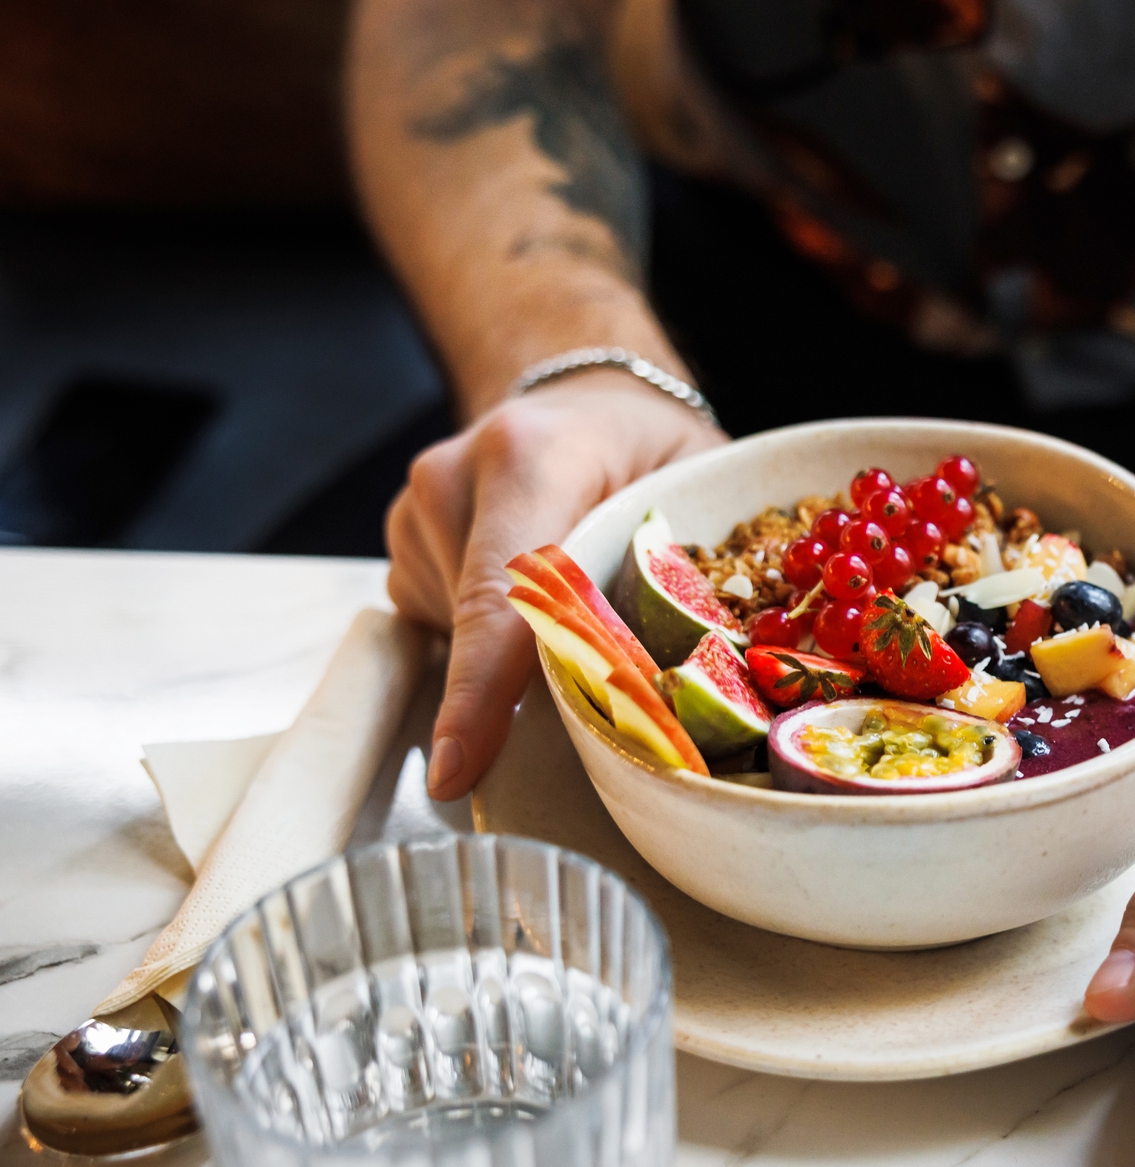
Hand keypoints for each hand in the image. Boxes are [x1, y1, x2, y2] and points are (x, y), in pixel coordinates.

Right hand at [386, 376, 723, 797]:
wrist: (586, 400)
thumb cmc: (649, 449)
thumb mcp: (696, 486)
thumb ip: (693, 566)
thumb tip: (699, 679)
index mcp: (531, 457)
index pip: (501, 594)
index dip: (482, 690)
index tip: (459, 767)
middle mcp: (453, 479)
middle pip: (480, 631)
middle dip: (533, 684)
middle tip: (605, 695)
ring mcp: (415, 511)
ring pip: (460, 638)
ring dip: (519, 656)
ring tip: (577, 602)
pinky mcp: (403, 542)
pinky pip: (443, 627)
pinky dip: (491, 641)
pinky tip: (534, 600)